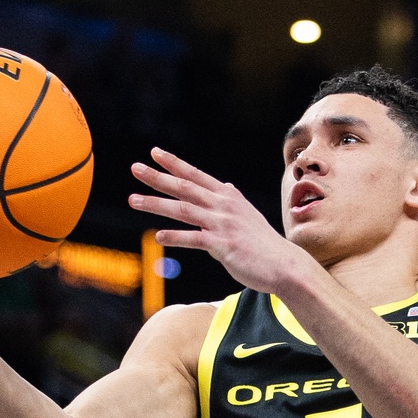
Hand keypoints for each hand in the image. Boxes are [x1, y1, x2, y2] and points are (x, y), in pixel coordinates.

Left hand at [129, 148, 310, 293]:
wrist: (284, 265)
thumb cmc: (264, 244)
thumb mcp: (248, 215)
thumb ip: (233, 202)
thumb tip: (227, 187)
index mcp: (228, 196)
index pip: (196, 176)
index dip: (174, 164)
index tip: (155, 152)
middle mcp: (224, 205)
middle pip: (185, 187)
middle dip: (157, 177)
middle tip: (135, 168)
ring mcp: (223, 224)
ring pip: (183, 210)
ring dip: (156, 204)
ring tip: (134, 200)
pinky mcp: (222, 245)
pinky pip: (193, 238)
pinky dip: (175, 236)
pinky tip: (158, 236)